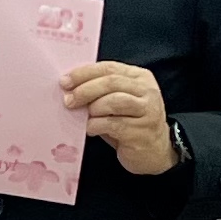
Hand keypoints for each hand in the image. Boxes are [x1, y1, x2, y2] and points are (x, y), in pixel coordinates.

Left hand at [62, 62, 178, 176]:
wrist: (155, 151)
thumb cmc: (130, 124)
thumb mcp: (118, 102)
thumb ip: (101, 91)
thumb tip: (70, 88)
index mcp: (140, 77)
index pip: (109, 68)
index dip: (85, 73)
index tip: (65, 81)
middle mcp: (147, 91)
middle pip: (111, 82)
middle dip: (85, 90)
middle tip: (68, 100)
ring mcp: (148, 111)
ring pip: (114, 101)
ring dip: (93, 108)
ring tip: (83, 116)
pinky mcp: (142, 131)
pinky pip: (114, 124)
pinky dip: (96, 125)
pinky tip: (90, 129)